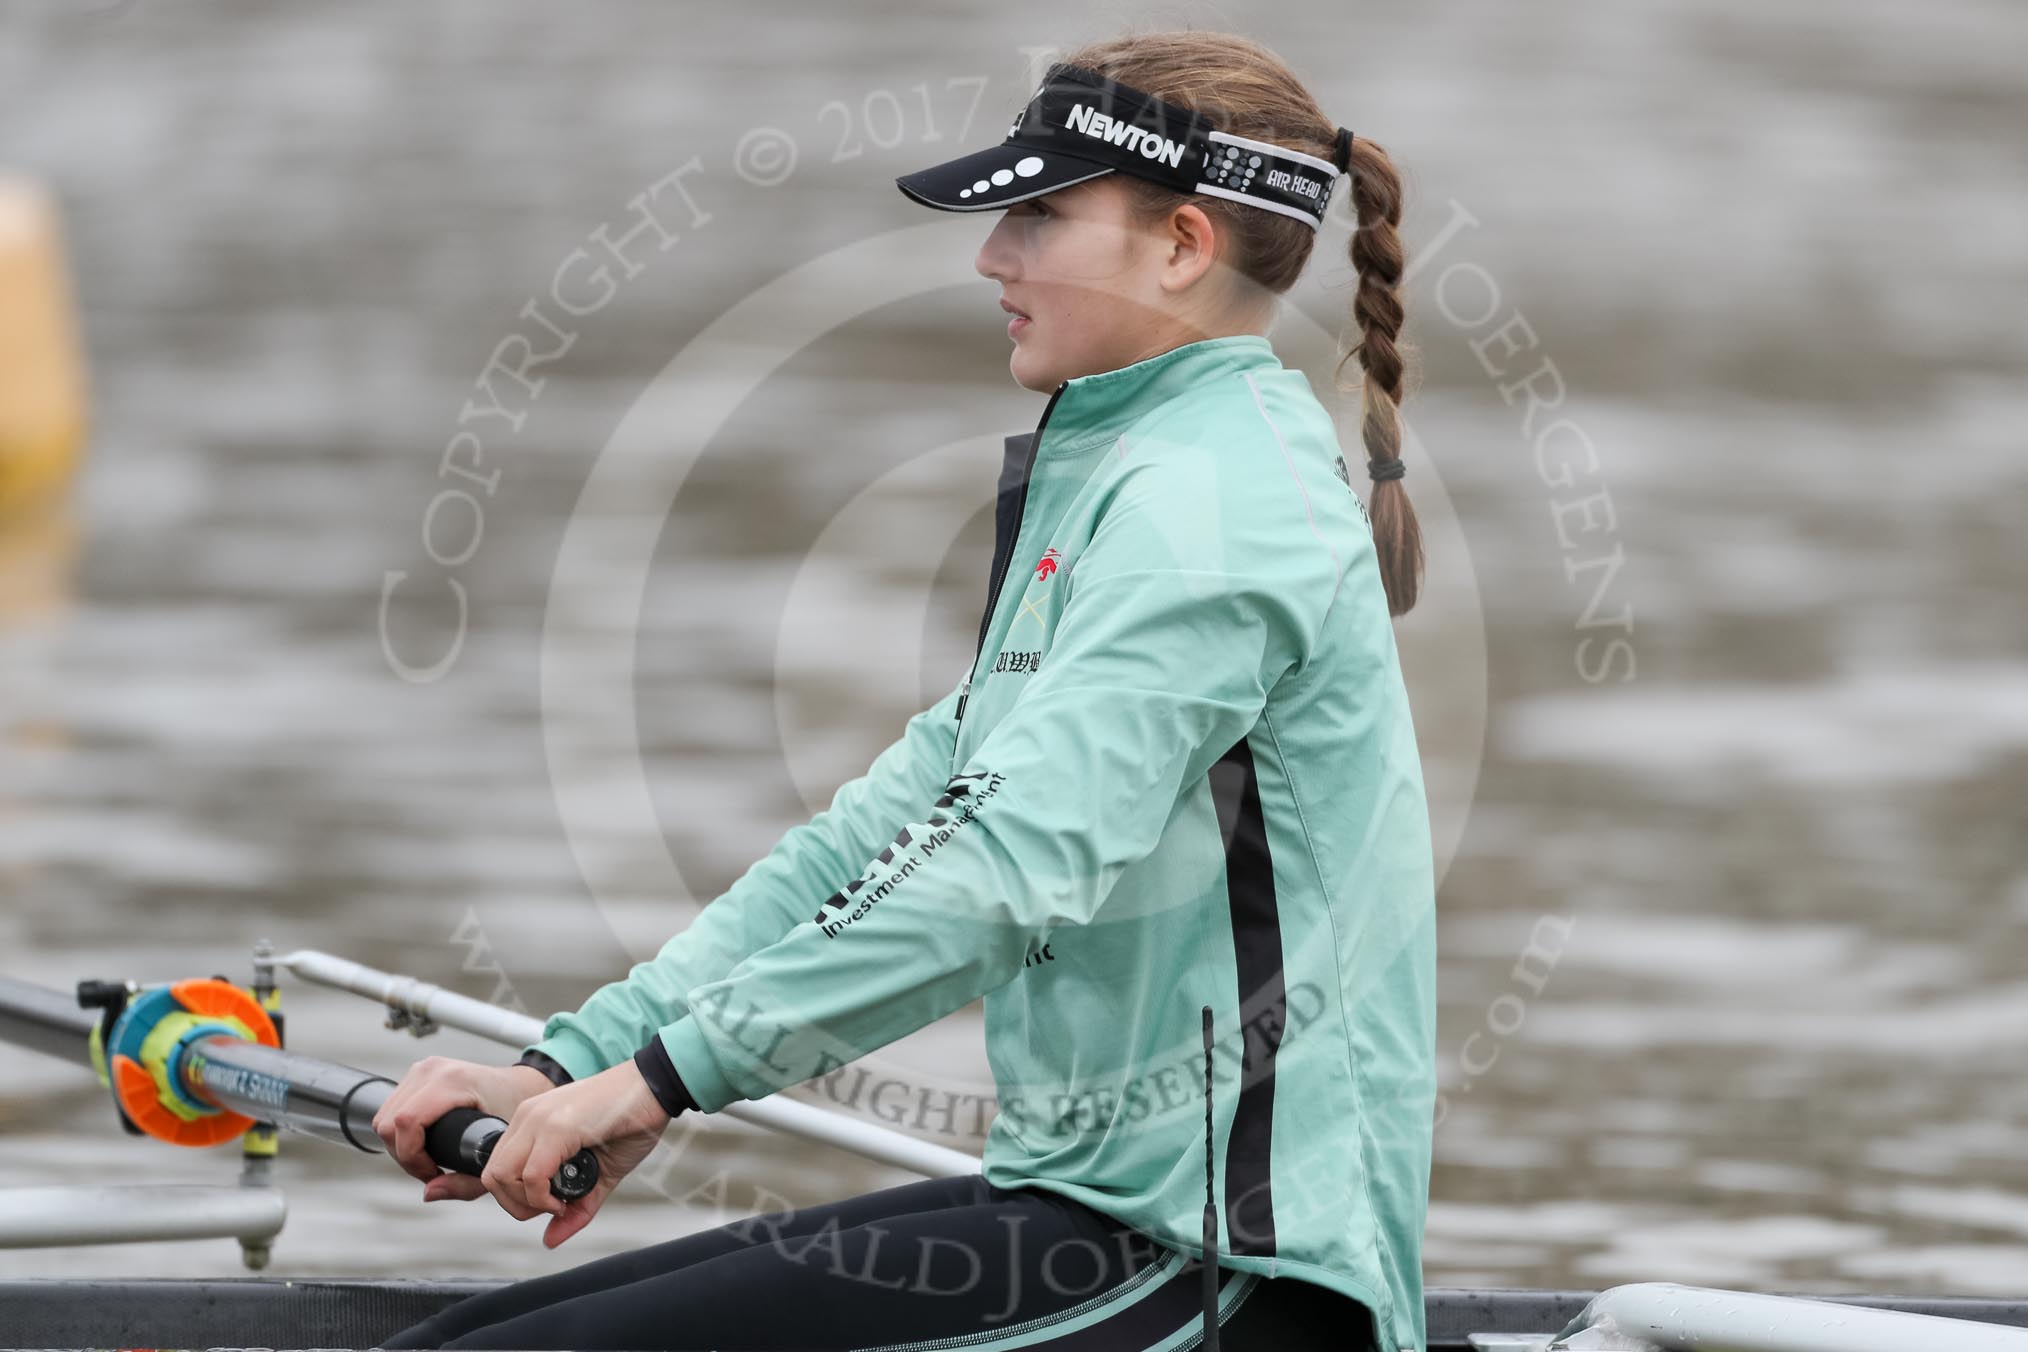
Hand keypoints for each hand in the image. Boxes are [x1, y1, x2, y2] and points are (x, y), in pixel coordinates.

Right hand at [370, 1056, 555, 1200]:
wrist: (520, 1087)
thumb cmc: (511, 1115)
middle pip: (388, 1123)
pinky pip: (389, 1108)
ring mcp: (423, 1068)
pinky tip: (422, 1142)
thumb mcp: (495, 1155)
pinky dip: (398, 1132)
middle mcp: (433, 1070)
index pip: (406, 1121)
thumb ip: (464, 1184)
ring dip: (399, 1145)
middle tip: (431, 1170)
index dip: (411, 1156)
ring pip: (383, 1117)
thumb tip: (429, 1192)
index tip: (432, 1173)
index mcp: (453, 1081)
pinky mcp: (417, 1073)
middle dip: (405, 1156)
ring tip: (427, 1158)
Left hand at [480, 1060, 670, 1247]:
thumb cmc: (632, 1121)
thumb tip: (551, 1240)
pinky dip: (543, 1198)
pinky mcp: (557, 1126)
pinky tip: (565, 1198)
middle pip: (492, 1176)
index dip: (516, 1198)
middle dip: (517, 1206)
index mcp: (531, 1121)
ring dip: (527, 1203)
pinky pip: (532, 1175)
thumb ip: (576, 1206)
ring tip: (558, 1203)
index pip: (497, 1169)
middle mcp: (528, 1117)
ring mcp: (539, 1119)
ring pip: (502, 1176)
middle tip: (551, 1209)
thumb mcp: (600, 1172)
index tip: (550, 1205)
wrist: (657, 1086)